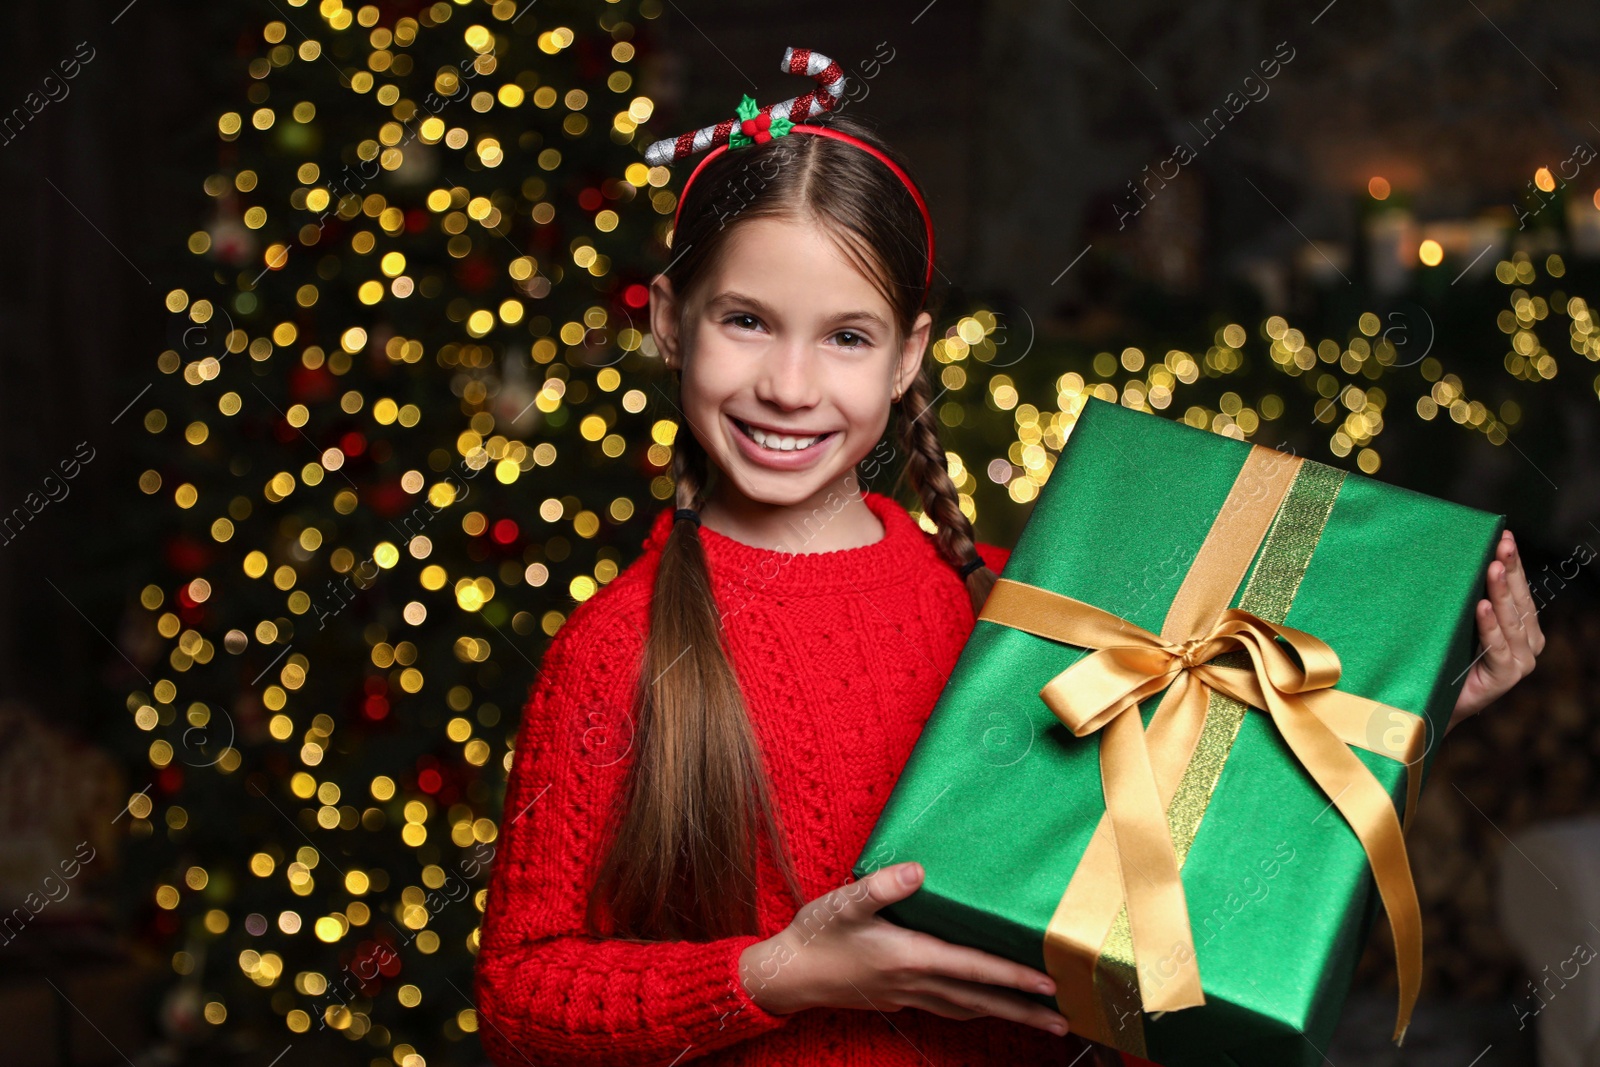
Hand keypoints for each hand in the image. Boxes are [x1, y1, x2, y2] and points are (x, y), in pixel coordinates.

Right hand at [737, 861, 1070, 1035]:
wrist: (787, 975)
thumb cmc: (817, 935)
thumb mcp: (845, 902)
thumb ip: (884, 885)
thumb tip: (919, 870)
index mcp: (911, 957)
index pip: (975, 969)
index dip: (1014, 976)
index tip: (1049, 984)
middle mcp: (916, 982)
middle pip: (981, 1000)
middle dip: (1024, 1011)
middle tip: (1064, 1023)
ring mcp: (908, 995)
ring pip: (967, 1009)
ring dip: (1004, 1014)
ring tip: (1036, 1020)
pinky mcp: (898, 999)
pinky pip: (948, 1008)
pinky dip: (973, 1009)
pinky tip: (980, 1006)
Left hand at [1449, 529, 1543, 733]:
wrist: (1432, 702)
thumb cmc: (1445, 659)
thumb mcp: (1459, 625)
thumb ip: (1468, 601)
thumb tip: (1455, 559)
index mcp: (1522, 627)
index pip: (1518, 589)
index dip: (1513, 563)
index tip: (1504, 535)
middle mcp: (1528, 643)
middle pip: (1518, 601)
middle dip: (1510, 569)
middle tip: (1502, 543)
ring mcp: (1520, 661)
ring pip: (1511, 621)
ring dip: (1501, 592)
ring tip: (1492, 567)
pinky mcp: (1505, 677)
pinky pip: (1497, 647)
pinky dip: (1489, 626)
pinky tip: (1482, 607)